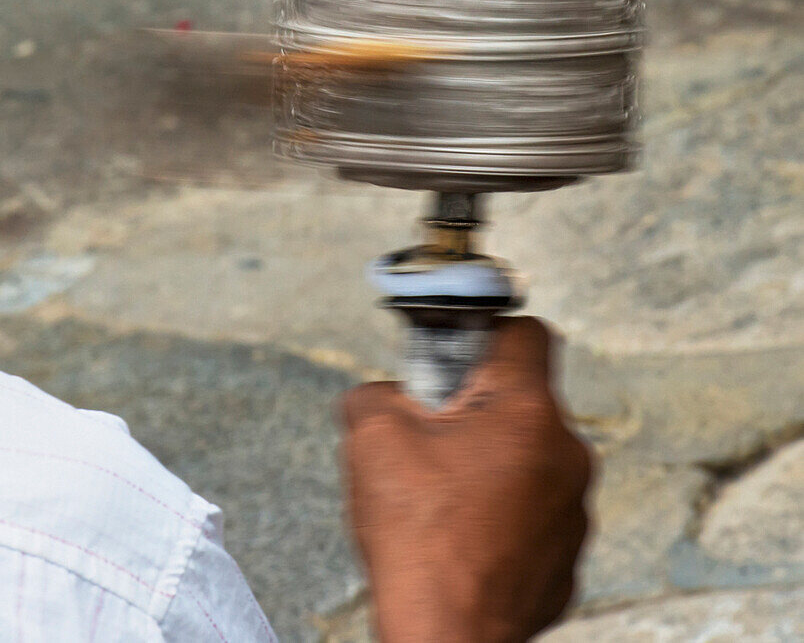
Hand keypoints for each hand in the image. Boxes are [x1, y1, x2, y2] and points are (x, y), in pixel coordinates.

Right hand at [341, 317, 592, 642]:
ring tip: (443, 495)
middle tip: (431, 437)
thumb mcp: (371, 437)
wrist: (444, 637)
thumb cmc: (416, 538)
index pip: (528, 332)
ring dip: (490, 464)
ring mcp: (573, 511)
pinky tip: (462, 535)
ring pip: (529, 458)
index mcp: (526, 411)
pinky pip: (534, 512)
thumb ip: (377, 393)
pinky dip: (502, 514)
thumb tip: (382, 396)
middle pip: (522, 401)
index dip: (487, 332)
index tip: (457, 354)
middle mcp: (567, 454)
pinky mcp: (568, 559)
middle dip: (476, 409)